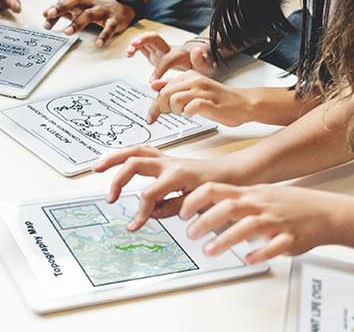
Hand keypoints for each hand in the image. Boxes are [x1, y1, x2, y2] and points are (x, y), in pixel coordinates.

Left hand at [43, 0, 134, 45]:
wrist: (124, 5)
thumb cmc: (98, 9)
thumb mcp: (82, 8)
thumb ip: (65, 11)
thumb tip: (45, 15)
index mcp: (83, 1)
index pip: (68, 0)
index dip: (57, 7)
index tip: (46, 17)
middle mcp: (92, 4)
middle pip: (76, 1)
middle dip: (63, 7)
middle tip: (51, 14)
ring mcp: (103, 12)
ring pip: (90, 14)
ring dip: (77, 23)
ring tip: (67, 32)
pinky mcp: (114, 21)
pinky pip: (109, 28)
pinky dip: (104, 35)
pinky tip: (98, 43)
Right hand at [93, 144, 229, 230]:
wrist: (232, 173)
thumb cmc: (219, 187)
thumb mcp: (197, 204)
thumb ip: (171, 208)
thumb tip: (150, 212)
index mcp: (177, 174)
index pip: (150, 194)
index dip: (140, 212)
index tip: (135, 226)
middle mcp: (170, 163)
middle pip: (136, 163)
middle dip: (119, 179)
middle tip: (110, 198)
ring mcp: (167, 159)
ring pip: (136, 151)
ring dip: (115, 158)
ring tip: (98, 167)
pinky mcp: (166, 160)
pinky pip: (143, 152)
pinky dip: (128, 155)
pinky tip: (117, 162)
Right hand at [127, 31, 215, 78]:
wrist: (199, 58)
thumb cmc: (201, 64)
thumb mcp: (206, 65)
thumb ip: (201, 61)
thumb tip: (196, 51)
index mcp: (180, 55)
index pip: (168, 60)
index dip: (159, 70)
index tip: (152, 81)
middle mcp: (169, 49)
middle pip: (156, 39)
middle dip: (145, 39)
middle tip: (134, 45)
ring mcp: (161, 50)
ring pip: (148, 40)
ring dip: (137, 43)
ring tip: (129, 51)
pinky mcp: (155, 52)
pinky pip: (143, 46)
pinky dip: (135, 47)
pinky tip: (129, 53)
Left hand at [147, 72, 250, 125]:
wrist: (244, 103)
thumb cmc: (219, 99)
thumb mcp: (194, 89)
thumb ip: (174, 86)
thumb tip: (154, 84)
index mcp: (190, 75)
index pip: (163, 89)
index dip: (154, 105)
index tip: (151, 117)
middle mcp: (195, 80)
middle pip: (165, 94)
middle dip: (162, 108)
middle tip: (169, 115)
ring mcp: (203, 91)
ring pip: (174, 100)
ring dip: (175, 111)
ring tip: (184, 112)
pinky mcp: (210, 104)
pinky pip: (190, 108)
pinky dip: (188, 113)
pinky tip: (194, 114)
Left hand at [180, 183, 337, 262]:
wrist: (323, 211)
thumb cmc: (287, 205)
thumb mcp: (258, 195)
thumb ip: (234, 200)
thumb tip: (203, 207)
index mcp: (251, 194)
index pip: (217, 189)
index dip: (197, 199)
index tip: (183, 211)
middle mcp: (260, 204)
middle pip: (230, 206)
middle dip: (206, 219)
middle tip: (190, 233)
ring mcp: (275, 220)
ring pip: (248, 226)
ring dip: (226, 239)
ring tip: (210, 250)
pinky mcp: (290, 237)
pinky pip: (274, 245)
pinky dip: (260, 253)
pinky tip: (249, 259)